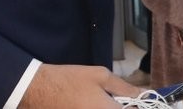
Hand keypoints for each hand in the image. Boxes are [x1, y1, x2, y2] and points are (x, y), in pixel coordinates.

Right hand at [20, 64, 142, 108]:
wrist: (39, 90)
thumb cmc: (71, 80)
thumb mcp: (101, 76)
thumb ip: (125, 88)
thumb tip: (143, 94)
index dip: (141, 105)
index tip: (141, 100)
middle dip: (124, 107)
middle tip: (121, 100)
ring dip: (111, 108)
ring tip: (102, 100)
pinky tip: (93, 104)